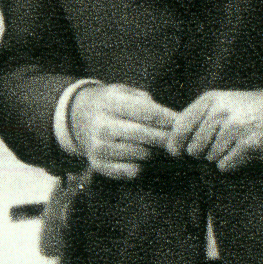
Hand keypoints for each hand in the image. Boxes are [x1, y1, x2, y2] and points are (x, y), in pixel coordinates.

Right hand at [64, 83, 179, 180]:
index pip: (147, 112)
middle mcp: (101, 125)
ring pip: (141, 154)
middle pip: (144, 135)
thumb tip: (173, 120)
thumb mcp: (126, 92)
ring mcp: (98, 147)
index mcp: (110, 102)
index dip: (168, 119)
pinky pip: (131, 171)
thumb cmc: (114, 105)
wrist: (79, 118)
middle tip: (180, 139)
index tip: (182, 123)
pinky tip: (146, 157)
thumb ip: (148, 103)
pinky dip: (144, 166)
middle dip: (166, 138)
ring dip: (157, 152)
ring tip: (163, 147)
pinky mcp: (98, 165)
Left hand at [167, 84, 262, 172]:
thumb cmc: (251, 109)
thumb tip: (172, 145)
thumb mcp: (222, 102)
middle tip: (221, 143)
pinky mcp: (248, 145)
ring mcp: (235, 129)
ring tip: (237, 143)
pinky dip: (232, 164)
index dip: (175, 146)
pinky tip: (244, 151)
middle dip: (204, 152)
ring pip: (210, 159)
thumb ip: (197, 118)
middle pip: (193, 149)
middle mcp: (220, 112)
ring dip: (221, 157)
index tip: (179, 152)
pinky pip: (225, 167)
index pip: (179, 129)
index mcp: (210, 100)